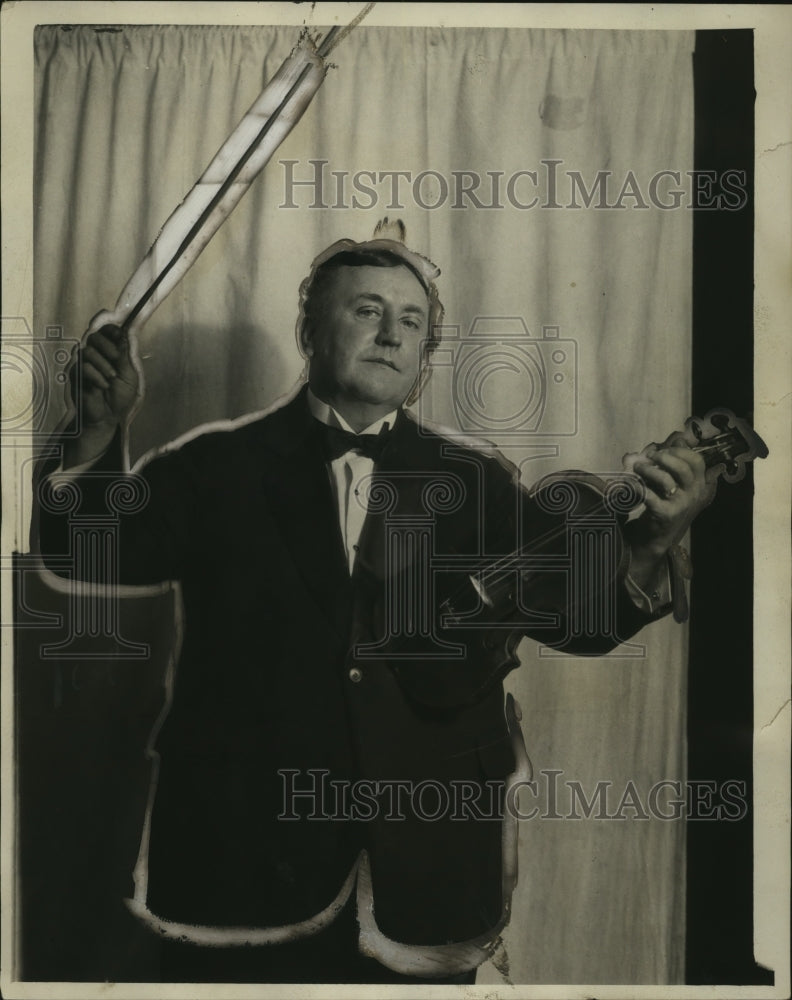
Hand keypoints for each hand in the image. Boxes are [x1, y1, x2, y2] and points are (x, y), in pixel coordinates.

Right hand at [70, 319, 140, 429]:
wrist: (109, 416)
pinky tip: (102, 386)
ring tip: (111, 378)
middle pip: (94, 337)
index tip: (118, 335)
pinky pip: (82, 367)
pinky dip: (95, 376)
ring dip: (103, 365)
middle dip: (107, 346)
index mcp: (110, 353)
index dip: (111, 331)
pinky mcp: (75, 375)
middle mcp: (96, 355)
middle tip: (116, 359)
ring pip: (88, 351)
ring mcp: (83, 364)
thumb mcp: (128, 375)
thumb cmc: (120, 396)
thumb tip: (123, 334)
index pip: (106, 332)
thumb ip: (124, 355)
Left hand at [621, 425, 718, 587]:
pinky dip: (636, 487)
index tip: (663, 449)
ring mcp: (682, 505)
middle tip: (648, 457)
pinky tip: (629, 484)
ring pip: (666, 479)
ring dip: (648, 470)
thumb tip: (660, 443)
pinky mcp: (666, 515)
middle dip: (663, 457)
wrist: (656, 540)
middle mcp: (694, 495)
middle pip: (683, 467)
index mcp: (699, 485)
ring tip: (637, 468)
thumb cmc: (662, 507)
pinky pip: (649, 495)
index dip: (679, 450)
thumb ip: (667, 464)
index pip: (696, 460)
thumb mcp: (670, 485)